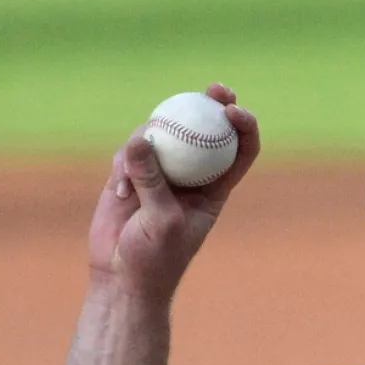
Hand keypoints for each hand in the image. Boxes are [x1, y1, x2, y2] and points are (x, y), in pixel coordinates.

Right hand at [87, 82, 260, 300]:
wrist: (121, 277)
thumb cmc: (154, 259)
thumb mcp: (162, 221)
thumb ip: (153, 180)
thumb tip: (142, 137)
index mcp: (215, 189)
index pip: (240, 151)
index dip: (244, 127)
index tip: (233, 111)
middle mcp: (192, 175)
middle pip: (206, 129)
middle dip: (213, 102)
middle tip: (214, 88)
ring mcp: (160, 171)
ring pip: (162, 134)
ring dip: (149, 144)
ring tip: (132, 179)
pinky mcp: (130, 173)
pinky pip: (129, 152)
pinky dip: (123, 164)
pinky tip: (119, 190)